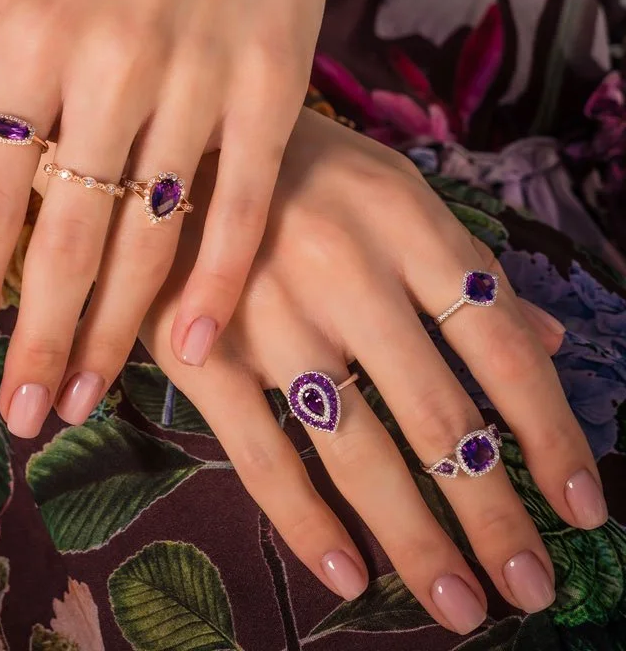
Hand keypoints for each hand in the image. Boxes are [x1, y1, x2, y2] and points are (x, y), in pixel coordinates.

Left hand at [0, 0, 365, 417]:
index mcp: (30, 41)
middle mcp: (108, 67)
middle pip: (67, 236)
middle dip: (40, 338)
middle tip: (27, 416)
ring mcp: (197, 81)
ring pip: (151, 234)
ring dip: (119, 328)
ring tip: (91, 396)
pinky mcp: (270, 92)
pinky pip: (241, 203)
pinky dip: (221, 279)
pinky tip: (199, 346)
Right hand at [71, 108, 600, 632]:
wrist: (172, 149)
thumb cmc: (294, 165)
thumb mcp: (392, 188)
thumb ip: (465, 262)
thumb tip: (549, 339)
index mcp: (406, 223)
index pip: (500, 344)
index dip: (549, 434)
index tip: (583, 505)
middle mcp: (348, 271)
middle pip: (438, 415)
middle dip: (493, 513)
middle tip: (531, 586)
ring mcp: (272, 316)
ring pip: (358, 449)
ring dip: (416, 539)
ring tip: (461, 606)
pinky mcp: (203, 352)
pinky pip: (262, 453)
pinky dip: (305, 520)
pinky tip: (346, 572)